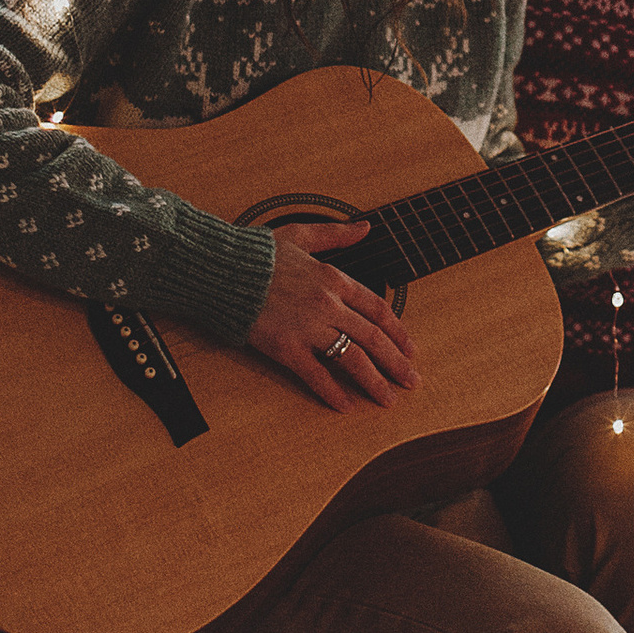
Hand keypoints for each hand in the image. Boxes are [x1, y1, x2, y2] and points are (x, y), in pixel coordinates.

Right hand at [247, 215, 422, 410]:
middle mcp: (328, 305)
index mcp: (334, 279)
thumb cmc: (257, 253)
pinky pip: (316, 375)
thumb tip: (364, 227)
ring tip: (388, 399)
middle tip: (411, 381)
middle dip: (396, 363)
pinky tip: (346, 405)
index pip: (378, 309)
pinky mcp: (286, 348)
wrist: (222, 269)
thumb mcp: (301, 234)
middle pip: (373, 338)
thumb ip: (336, 235)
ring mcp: (308, 328)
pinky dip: (333, 392)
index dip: (398, 332)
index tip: (410, 348)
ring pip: (352, 359)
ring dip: (374, 382)